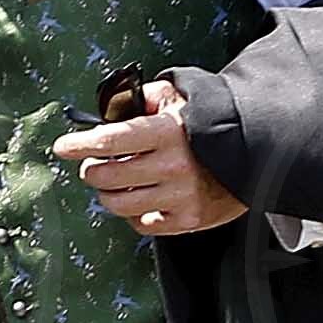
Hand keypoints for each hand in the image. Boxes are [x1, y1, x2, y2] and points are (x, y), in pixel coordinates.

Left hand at [54, 79, 245, 237]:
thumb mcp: (180, 100)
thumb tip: (111, 106)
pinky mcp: (187, 220)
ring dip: (106, 192)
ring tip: (113, 182)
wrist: (258, 155)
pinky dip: (131, 212)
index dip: (80, 144)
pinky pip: (140, 223)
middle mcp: (173, 167)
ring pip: (118, 203)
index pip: (110, 140)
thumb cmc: (211, 125)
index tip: (63, 146)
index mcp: (168, 133)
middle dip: (91, 169)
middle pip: (107, 175)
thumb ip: (144, 98)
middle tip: (93, 164)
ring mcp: (180, 196)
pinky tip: (138, 198)